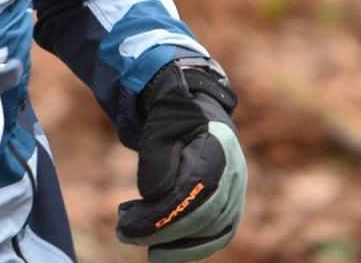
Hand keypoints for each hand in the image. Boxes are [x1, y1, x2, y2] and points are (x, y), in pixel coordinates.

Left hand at [116, 62, 246, 261]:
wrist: (194, 114)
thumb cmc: (173, 118)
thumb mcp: (158, 127)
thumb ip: (156, 159)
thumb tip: (154, 196)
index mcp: (218, 147)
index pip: (194, 190)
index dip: (162, 213)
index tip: (128, 226)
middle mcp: (234, 173)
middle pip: (203, 215)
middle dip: (162, 231)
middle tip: (124, 233)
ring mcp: (236, 192)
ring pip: (211, 231)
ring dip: (173, 243)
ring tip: (135, 237)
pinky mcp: (230, 208)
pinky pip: (216, 236)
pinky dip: (189, 247)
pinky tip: (159, 247)